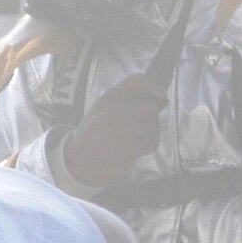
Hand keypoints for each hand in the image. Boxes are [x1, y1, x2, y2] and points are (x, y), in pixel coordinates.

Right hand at [65, 74, 169, 188]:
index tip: (161, 93)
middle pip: (153, 105)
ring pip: (154, 126)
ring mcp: (125, 128)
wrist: (80, 161)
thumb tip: (158, 95)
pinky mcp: (131, 147)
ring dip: (148, 132)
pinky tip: (134, 147)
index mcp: (110, 97)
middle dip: (152, 114)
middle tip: (144, 120)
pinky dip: (147, 146)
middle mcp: (118, 110)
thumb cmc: (95, 133)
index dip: (154, 86)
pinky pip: (152, 142)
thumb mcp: (102, 107)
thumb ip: (124, 98)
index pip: (138, 81)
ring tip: (132, 137)